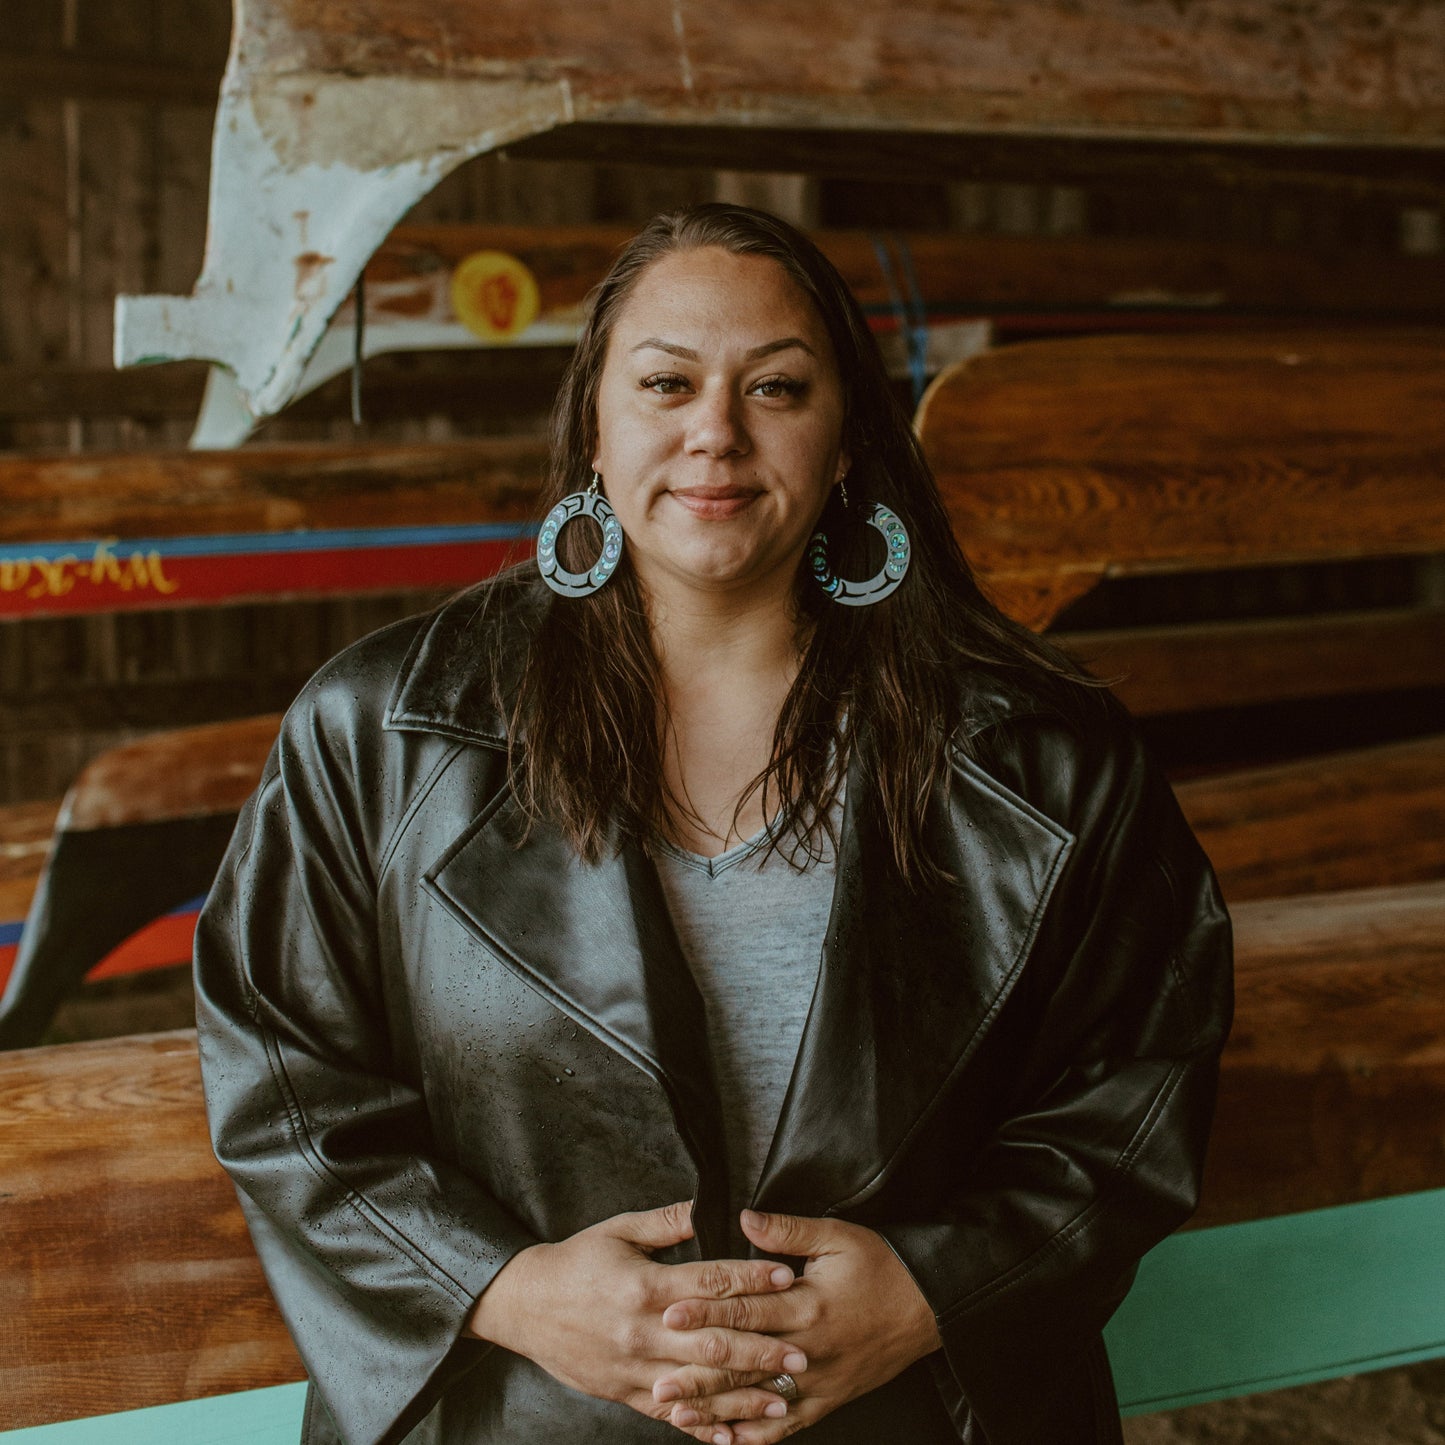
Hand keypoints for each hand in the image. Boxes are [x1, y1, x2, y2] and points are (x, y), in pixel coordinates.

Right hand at [465, 1201, 808, 1442]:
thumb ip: (668, 1222)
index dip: (751, 1279)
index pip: (709, 1283)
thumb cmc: (576, 1261)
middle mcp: (643, 1331)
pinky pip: (671, 1415)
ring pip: (699, 1386)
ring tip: (783, 1395)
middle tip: (802, 1351)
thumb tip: (709, 1205)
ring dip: (744, 1394)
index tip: (787, 1277)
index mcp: (644, 1286)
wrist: (524, 1304)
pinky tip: (734, 1435)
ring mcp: (635, 1368)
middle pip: (712, 1343)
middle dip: (761, 1348)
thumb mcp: (619, 1230)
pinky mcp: (625, 1393)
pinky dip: (704, 1426)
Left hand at [652, 1209, 941, 1441]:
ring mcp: (818, 1382)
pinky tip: (723, 1440)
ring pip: (758, 1402)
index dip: (706, 1312)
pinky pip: (785, 1426)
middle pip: (744, 1364)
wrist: (927, 1307)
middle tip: (656, 1381)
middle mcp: (809, 1350)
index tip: (669, 1314)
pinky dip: (753, 1436)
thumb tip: (745, 1217)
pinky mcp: (827, 1400)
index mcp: (809, 1305)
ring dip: (715, 1410)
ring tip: (676, 1414)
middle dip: (697, 1373)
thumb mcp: (838, 1235)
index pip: (747, 1311)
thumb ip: (788, 1230)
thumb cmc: (881, 1265)